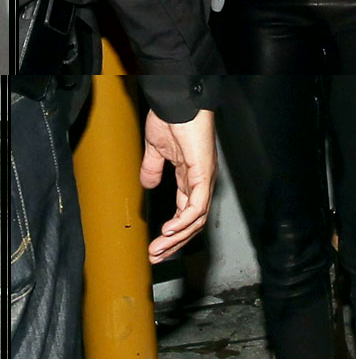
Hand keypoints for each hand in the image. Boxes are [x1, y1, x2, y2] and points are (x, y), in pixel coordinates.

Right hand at [141, 108, 217, 262]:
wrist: (175, 102)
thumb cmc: (170, 118)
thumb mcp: (156, 149)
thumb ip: (153, 168)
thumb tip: (148, 184)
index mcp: (190, 177)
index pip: (185, 213)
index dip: (172, 232)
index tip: (155, 246)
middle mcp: (201, 181)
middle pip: (193, 222)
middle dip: (174, 242)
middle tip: (156, 256)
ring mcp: (204, 178)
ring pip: (196, 218)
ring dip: (177, 237)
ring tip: (159, 249)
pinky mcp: (203, 173)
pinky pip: (197, 205)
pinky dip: (183, 220)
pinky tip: (169, 230)